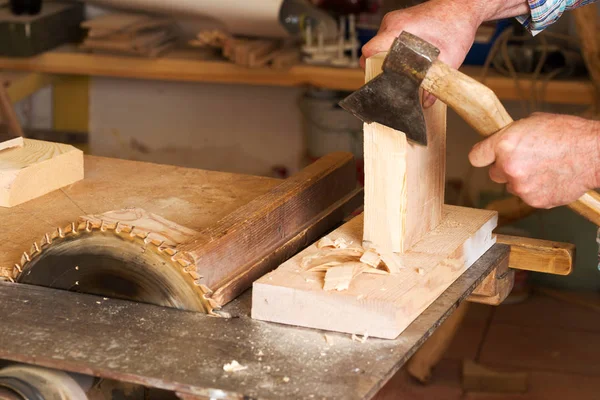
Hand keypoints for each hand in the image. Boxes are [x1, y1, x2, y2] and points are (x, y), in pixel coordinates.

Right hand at [360, 0, 483, 106]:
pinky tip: (405, 58)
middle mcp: (392, 22)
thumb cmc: (458, 25)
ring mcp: (394, 19)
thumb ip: (437, 81)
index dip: (369, 67)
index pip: (370, 50)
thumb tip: (426, 102)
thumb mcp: (450, 57)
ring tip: (400, 69)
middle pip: (373, 50)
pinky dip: (392, 49)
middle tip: (391, 80)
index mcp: (399, 29)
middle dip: (379, 66)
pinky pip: (387, 38)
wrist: (463, 7)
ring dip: (386, 57)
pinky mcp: (399, 20)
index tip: (376, 80)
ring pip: (379, 44)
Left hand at [468, 113, 599, 208]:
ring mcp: (521, 186)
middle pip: (494, 174)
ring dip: (522, 180)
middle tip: (526, 159)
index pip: (476, 157)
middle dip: (505, 168)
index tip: (487, 157)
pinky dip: (537, 189)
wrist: (595, 153)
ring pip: (512, 186)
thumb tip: (499, 144)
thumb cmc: (568, 134)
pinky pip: (528, 196)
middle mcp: (508, 167)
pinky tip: (551, 177)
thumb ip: (510, 136)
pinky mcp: (534, 201)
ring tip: (544, 167)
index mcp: (504, 144)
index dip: (483, 156)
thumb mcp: (533, 122)